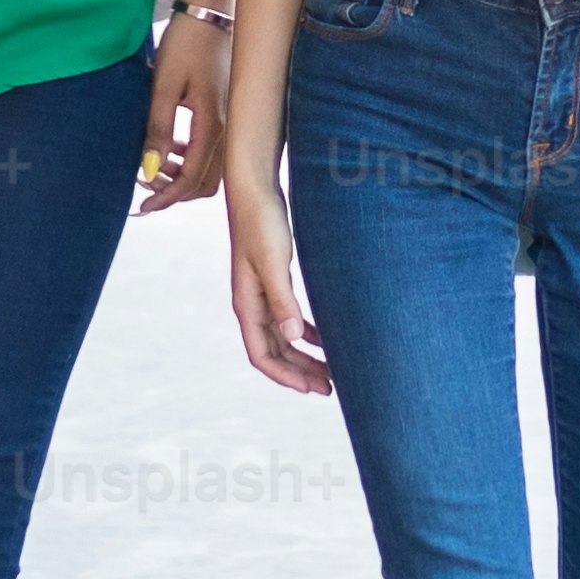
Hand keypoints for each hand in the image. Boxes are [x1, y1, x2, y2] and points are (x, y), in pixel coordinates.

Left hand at [132, 6, 232, 215]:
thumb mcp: (164, 85)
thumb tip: (149, 170)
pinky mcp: (229, 112)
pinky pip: (214, 151)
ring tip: (154, 164)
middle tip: (145, 184)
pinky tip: (173, 146)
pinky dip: (191, 158)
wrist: (211, 10)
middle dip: (175, 190)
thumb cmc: (187, 42)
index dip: (166, 197)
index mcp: (214, 124)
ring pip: (212, 169)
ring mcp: (232, 121)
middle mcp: (229, 128)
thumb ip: (158, 130)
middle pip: (206, 182)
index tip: (142, 207)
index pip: (192, 178)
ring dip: (183, 175)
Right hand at [226, 182, 333, 392]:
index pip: (262, 356)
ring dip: (304, 355)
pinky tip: (326, 337)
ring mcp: (261, 293)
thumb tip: (294, 337)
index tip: (313, 389)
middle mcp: (251, 304)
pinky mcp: (273, 280)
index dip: (286, 377)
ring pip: (283, 337)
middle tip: (331, 387)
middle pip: (274, 352)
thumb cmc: (263, 223)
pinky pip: (288, 318)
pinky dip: (306, 332)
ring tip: (332, 369)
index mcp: (247, 305)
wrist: (255, 189)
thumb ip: (282, 300)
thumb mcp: (274, 262)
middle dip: (300, 372)